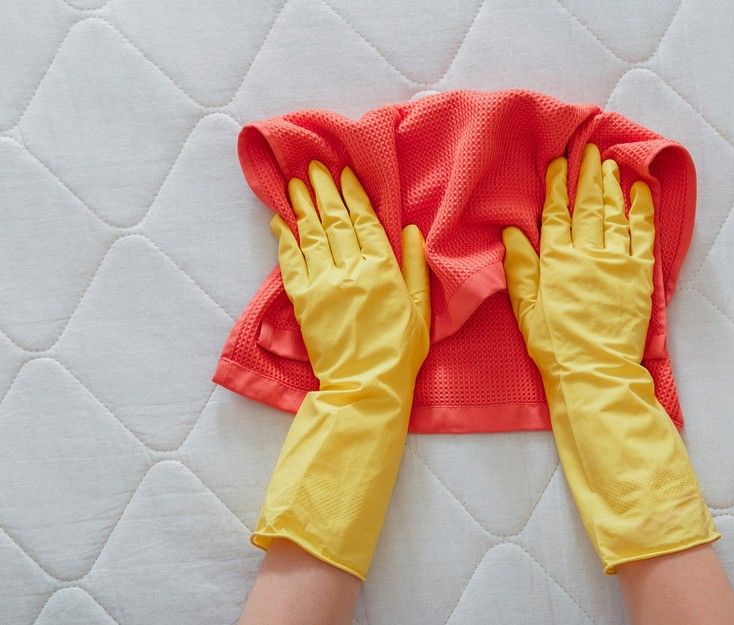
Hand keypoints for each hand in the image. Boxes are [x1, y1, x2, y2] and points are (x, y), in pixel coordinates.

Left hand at [273, 160, 429, 397]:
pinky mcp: (303, 301)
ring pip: (311, 234)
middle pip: (334, 220)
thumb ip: (416, 266)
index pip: (364, 221)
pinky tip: (279, 220)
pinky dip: (284, 238)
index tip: (345, 173)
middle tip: (315, 167)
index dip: (353, 194)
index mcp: (383, 269)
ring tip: (295, 183)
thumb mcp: (421, 308)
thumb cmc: (401, 350)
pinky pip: (290, 262)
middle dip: (324, 190)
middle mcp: (351, 270)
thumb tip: (410, 229)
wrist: (367, 386)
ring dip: (302, 206)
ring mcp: (324, 284)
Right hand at [502, 144, 717, 571]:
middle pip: (587, 207)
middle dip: (586, 176)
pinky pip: (642, 234)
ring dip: (611, 186)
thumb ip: (520, 269)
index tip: (558, 164)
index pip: (555, 215)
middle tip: (588, 150)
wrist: (595, 372)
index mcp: (556, 262)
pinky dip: (642, 210)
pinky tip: (640, 191)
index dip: (556, 187)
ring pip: (614, 214)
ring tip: (610, 163)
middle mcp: (587, 255)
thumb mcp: (525, 310)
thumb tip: (511, 233)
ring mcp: (617, 262)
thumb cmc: (555, 346)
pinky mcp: (639, 275)